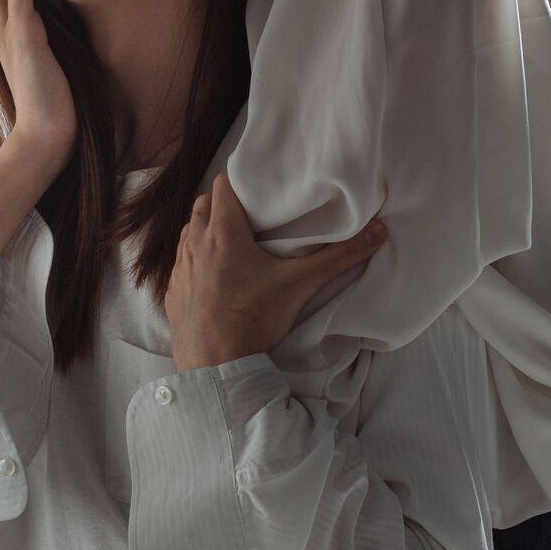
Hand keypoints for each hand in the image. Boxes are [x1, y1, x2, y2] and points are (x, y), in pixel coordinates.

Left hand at [164, 172, 387, 370]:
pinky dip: (195, 259)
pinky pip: (181, 263)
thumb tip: (377, 232)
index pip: (223, 186)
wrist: (216, 369)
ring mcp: (180, 268)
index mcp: (223, 232)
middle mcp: (195, 243)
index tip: (258, 187)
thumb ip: (338, 257)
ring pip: (189, 232)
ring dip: (206, 229)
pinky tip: (212, 274)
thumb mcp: (299, 285)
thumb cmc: (253, 320)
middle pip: (203, 205)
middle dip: (224, 203)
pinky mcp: (172, 292)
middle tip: (250, 213)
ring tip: (231, 241)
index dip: (239, 180)